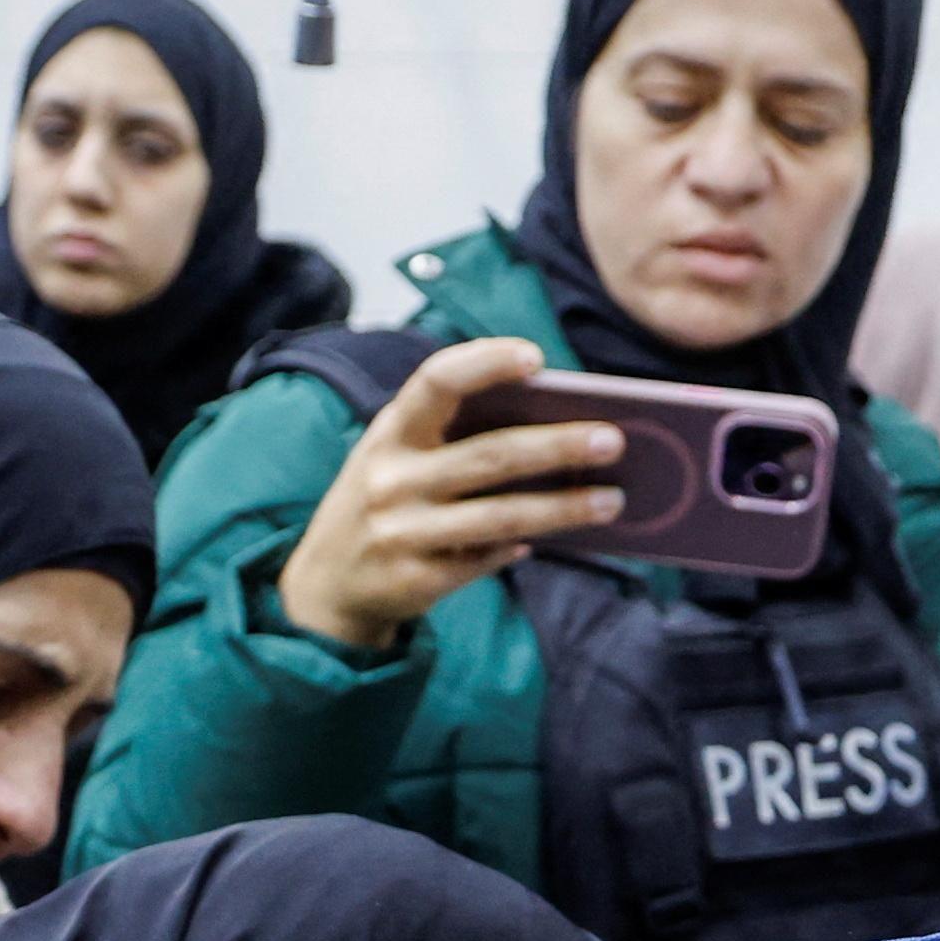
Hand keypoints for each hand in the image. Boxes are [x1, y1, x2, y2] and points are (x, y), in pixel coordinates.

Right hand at [276, 338, 623, 653]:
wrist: (326, 583)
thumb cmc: (384, 499)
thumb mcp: (398, 455)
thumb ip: (453, 436)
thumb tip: (550, 426)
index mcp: (391, 431)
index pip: (437, 381)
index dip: (485, 363)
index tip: (536, 357)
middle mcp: (393, 478)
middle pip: (491, 456)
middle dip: (558, 446)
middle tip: (613, 439)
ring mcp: (404, 532)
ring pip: (502, 516)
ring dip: (564, 508)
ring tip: (614, 499)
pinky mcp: (417, 579)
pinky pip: (485, 559)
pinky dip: (521, 545)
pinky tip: (551, 539)